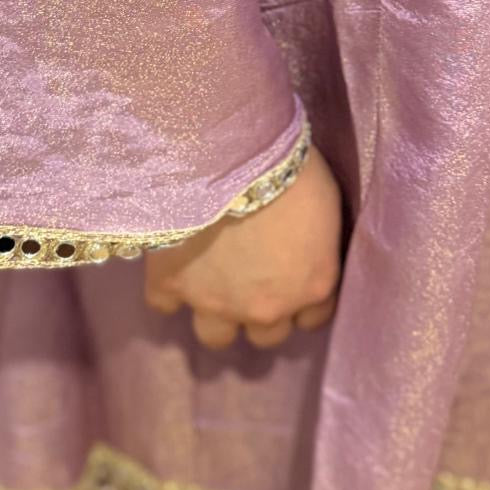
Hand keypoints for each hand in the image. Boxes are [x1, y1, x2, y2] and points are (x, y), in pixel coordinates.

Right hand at [144, 143, 342, 349]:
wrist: (230, 153)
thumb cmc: (293, 169)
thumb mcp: (325, 206)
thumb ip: (317, 241)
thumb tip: (305, 244)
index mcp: (311, 286)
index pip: (313, 317)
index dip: (300, 295)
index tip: (292, 276)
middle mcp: (266, 307)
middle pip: (266, 335)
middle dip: (261, 308)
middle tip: (252, 276)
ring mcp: (216, 302)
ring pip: (217, 336)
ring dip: (218, 314)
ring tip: (212, 284)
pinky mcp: (171, 285)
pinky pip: (163, 305)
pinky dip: (168, 291)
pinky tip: (174, 267)